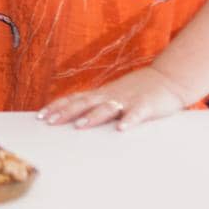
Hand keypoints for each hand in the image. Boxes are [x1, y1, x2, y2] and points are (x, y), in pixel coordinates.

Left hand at [37, 66, 192, 131]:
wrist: (167, 79)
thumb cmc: (136, 91)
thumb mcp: (112, 96)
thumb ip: (96, 104)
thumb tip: (73, 116)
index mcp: (101, 94)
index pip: (74, 99)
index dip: (57, 107)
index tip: (40, 116)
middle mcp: (110, 95)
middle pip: (84, 103)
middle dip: (66, 112)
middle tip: (50, 122)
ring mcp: (127, 100)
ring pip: (107, 107)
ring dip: (93, 116)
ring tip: (80, 125)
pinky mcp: (146, 106)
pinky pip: (136, 114)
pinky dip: (129, 120)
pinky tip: (122, 129)